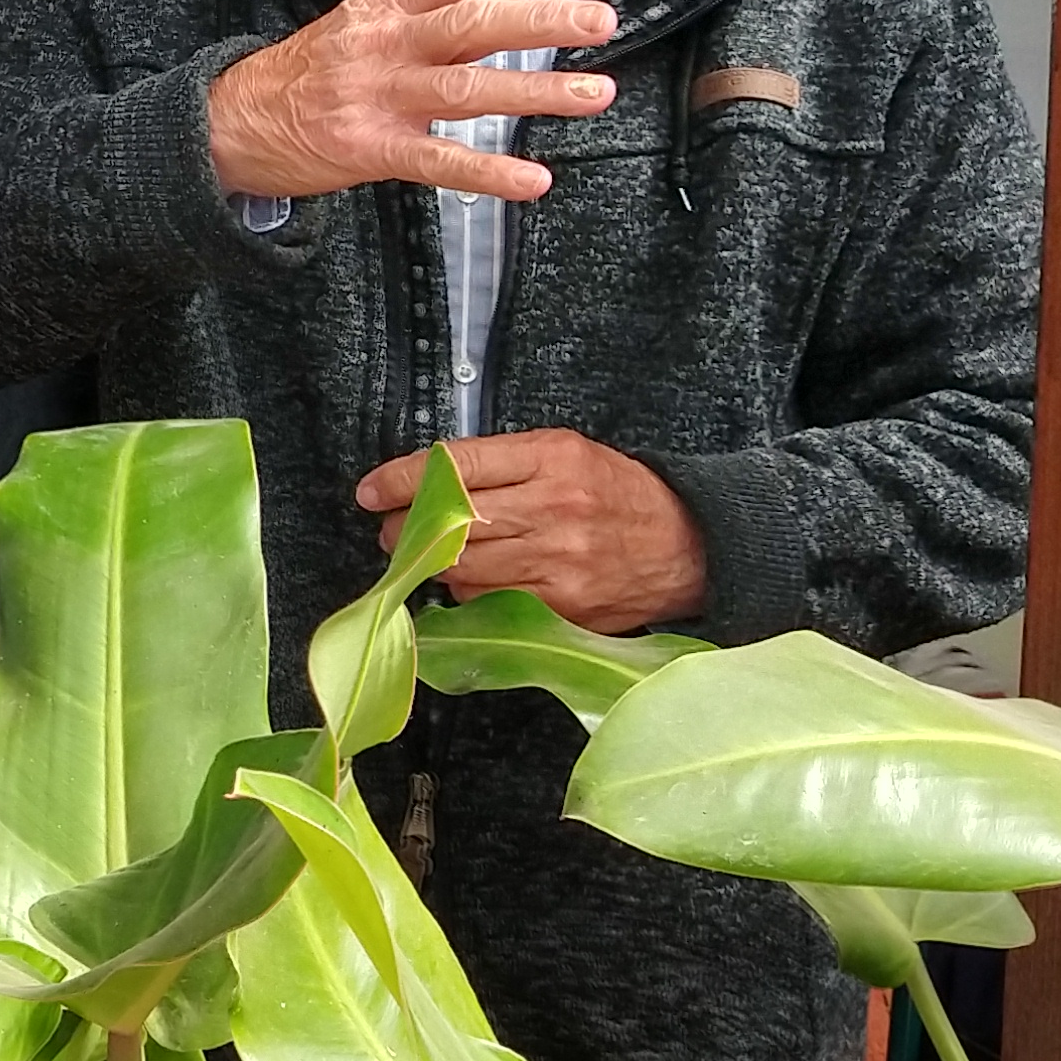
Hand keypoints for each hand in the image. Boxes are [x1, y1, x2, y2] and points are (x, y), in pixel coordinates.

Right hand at [207, 0, 620, 202]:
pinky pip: (437, 160)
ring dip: (536, 91)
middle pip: (472, 24)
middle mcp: (384, 45)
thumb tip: (503, 11)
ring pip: (466, 89)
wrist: (232, 121)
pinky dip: (488, 171)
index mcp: (385, 9)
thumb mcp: (360, 28)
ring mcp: (375, 97)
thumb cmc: (307, 74)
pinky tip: (532, 180)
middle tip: (601, 21)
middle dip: (542, 21)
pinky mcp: (368, 149)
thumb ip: (426, 23)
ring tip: (595, 94)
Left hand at [356, 428, 707, 631]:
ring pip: (463, 569)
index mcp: (552, 458)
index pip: (457, 466)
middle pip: (452, 522)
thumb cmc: (616, 492)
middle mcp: (554, 510)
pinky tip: (471, 580)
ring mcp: (559, 564)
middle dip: (407, 528)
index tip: (371, 490)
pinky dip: (468, 592)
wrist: (689, 545)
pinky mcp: (563, 608)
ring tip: (425, 554)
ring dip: (431, 563)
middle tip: (392, 528)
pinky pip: (490, 603)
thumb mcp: (565, 452)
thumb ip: (500, 463)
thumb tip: (426, 482)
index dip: (402, 479)